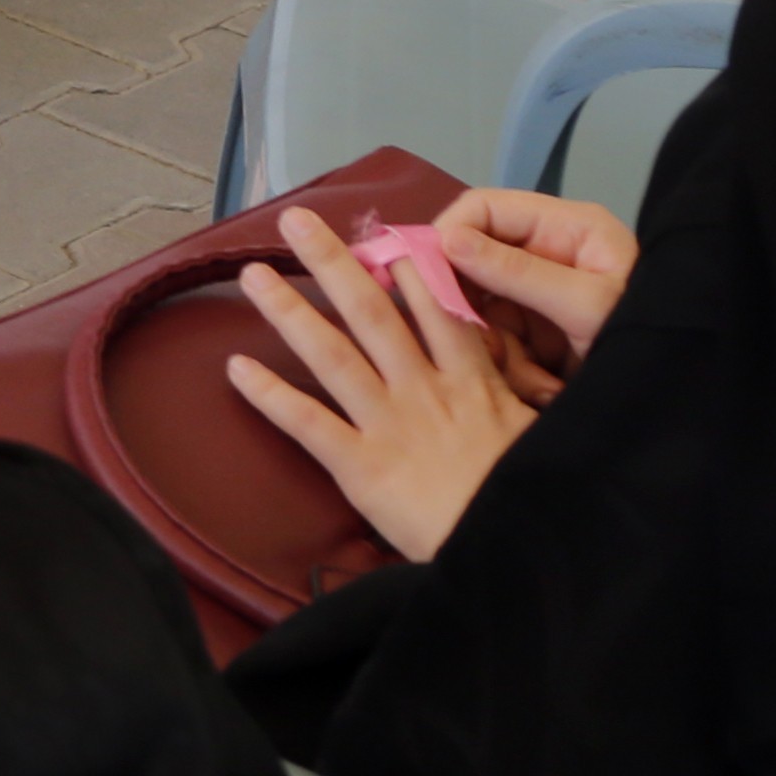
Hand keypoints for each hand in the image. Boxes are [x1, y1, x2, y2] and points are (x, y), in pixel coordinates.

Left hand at [222, 203, 548, 560]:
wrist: (512, 553)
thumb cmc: (529, 497)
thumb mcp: (541, 433)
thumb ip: (519, 396)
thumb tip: (531, 371)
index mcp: (471, 380)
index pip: (438, 306)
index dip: (409, 265)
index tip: (381, 229)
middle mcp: (424, 390)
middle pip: (372, 314)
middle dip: (333, 264)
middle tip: (295, 221)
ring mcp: (388, 425)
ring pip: (332, 354)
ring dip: (289, 312)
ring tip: (252, 275)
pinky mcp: (360, 467)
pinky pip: (308, 423)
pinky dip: (270, 395)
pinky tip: (235, 368)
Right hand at [423, 185, 636, 389]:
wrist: (683, 400)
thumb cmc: (643, 330)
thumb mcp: (585, 302)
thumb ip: (518, 270)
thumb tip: (448, 240)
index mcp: (563, 227)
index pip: (483, 209)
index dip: (448, 234)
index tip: (426, 274)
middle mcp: (543, 255)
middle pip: (471, 265)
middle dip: (473, 309)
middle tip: (486, 343)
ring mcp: (536, 297)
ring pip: (479, 313)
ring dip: (500, 351)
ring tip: (537, 378)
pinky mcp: (535, 336)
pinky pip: (498, 346)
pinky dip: (515, 372)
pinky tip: (548, 389)